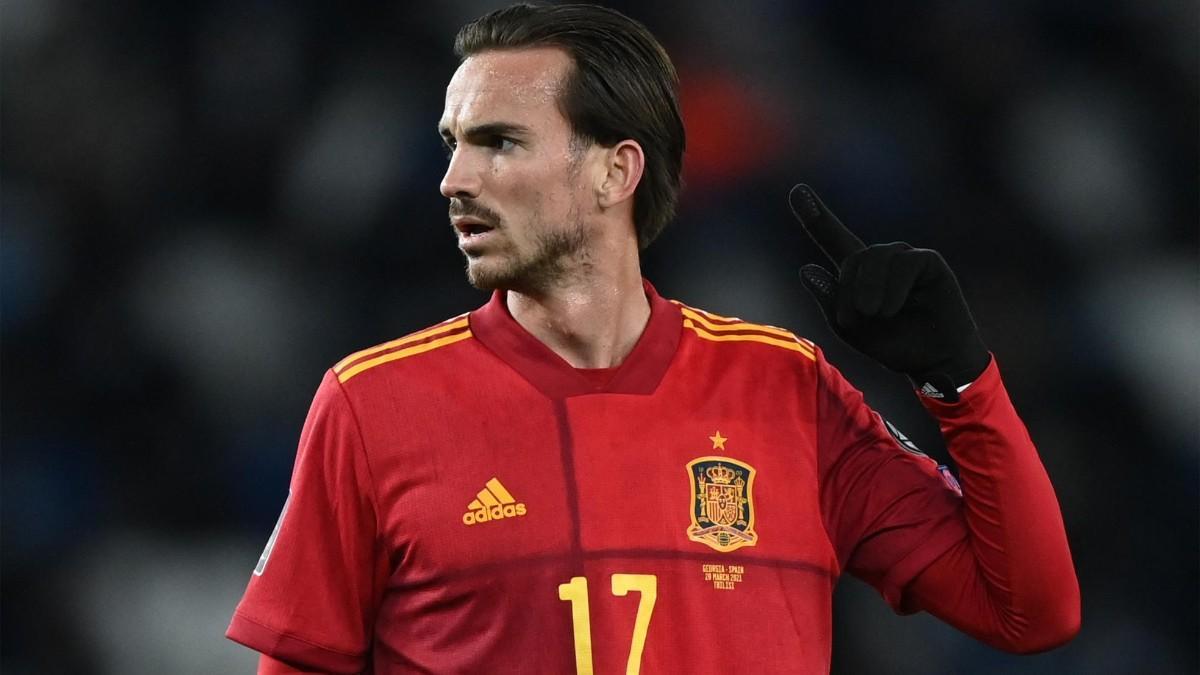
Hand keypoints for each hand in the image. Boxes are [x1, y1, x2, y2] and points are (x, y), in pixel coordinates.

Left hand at [788, 184, 989, 399]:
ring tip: (877, 315)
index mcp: (859, 272)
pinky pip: (903, 264)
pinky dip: (893, 291)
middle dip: (848, 294)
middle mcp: (881, 258)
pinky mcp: (928, 260)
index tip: (796, 191)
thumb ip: (829, 301)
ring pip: (875, 258)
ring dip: (869, 293)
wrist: (935, 361)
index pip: (833, 238)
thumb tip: (807, 269)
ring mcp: (905, 256)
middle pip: (852, 259)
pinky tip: (895, 308)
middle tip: (856, 321)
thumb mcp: (851, 329)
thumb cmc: (894, 344)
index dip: (815, 216)